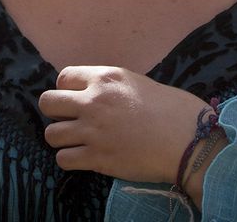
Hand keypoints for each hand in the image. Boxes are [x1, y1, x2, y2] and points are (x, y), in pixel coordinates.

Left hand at [40, 66, 209, 182]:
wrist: (188, 140)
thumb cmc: (174, 109)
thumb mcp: (140, 83)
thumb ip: (114, 88)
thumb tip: (100, 97)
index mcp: (106, 78)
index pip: (63, 77)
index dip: (67, 89)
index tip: (76, 99)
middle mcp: (93, 101)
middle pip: (48, 103)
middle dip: (56, 112)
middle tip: (71, 120)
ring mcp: (92, 131)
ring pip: (51, 134)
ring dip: (62, 138)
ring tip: (76, 142)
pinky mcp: (96, 158)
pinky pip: (63, 159)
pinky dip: (70, 159)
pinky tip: (84, 158)